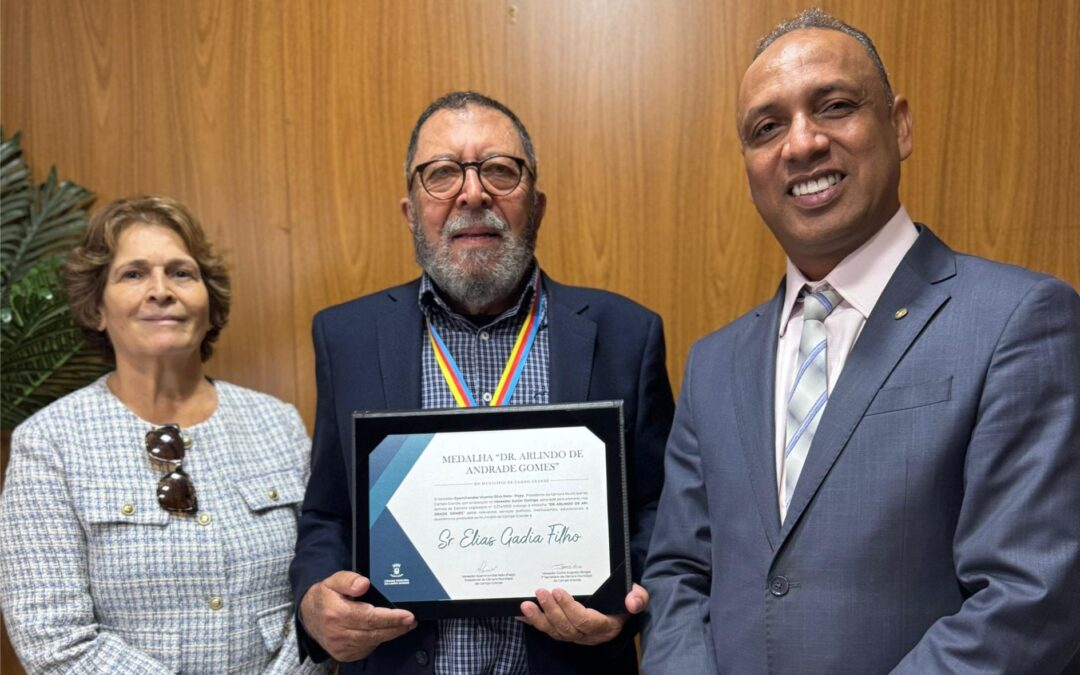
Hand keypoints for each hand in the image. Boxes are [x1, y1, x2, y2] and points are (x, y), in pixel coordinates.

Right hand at [300, 571, 415, 661]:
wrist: (308, 615)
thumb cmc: (324, 597)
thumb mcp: (334, 580)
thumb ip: (349, 579)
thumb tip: (364, 584)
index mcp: (336, 614)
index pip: (369, 618)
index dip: (391, 618)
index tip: (407, 615)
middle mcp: (338, 633)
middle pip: (374, 633)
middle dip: (396, 627)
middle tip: (411, 621)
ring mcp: (340, 647)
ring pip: (372, 642)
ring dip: (390, 634)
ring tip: (402, 625)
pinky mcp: (343, 655)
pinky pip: (367, 649)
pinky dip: (377, 640)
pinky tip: (383, 631)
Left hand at [517, 583, 647, 645]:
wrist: (619, 607)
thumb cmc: (625, 599)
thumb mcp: (638, 595)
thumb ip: (638, 598)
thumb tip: (632, 601)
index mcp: (605, 626)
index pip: (585, 622)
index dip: (570, 608)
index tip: (559, 591)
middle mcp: (588, 635)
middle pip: (566, 628)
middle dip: (551, 611)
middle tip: (541, 592)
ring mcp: (574, 635)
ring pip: (554, 632)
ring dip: (539, 619)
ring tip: (526, 604)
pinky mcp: (563, 631)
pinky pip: (547, 629)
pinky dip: (532, 622)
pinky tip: (520, 613)